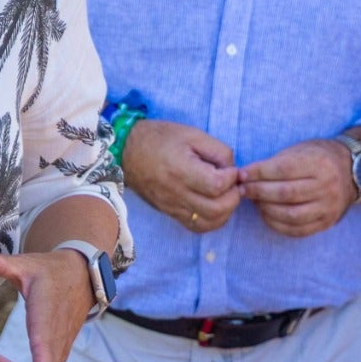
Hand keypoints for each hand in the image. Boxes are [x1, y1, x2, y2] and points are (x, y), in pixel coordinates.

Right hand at [120, 117, 239, 233]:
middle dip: (233, 197)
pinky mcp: (171, 213)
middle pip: (217, 209)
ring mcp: (173, 206)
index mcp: (181, 170)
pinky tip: (214, 206)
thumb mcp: (191, 134)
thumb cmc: (159, 138)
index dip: (231, 178)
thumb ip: (217, 150)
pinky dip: (212, 220)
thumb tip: (232, 169)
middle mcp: (177, 193)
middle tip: (233, 184)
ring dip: (226, 211)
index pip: (217, 185)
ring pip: (209, 223)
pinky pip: (197, 227)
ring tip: (226, 195)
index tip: (229, 168)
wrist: (127, 151)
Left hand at [239, 138, 356, 238]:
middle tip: (242, 189)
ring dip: (266, 209)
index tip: (242, 174)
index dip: (259, 173)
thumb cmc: (318, 157)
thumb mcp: (301, 150)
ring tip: (254, 201)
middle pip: (285, 193)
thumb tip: (246, 176)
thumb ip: (277, 162)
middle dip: (258, 191)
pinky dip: (277, 224)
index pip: (283, 169)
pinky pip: (298, 230)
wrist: (353, 172)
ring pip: (291, 215)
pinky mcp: (326, 223)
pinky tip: (266, 215)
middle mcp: (326, 187)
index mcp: (319, 164)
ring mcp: (328, 207)